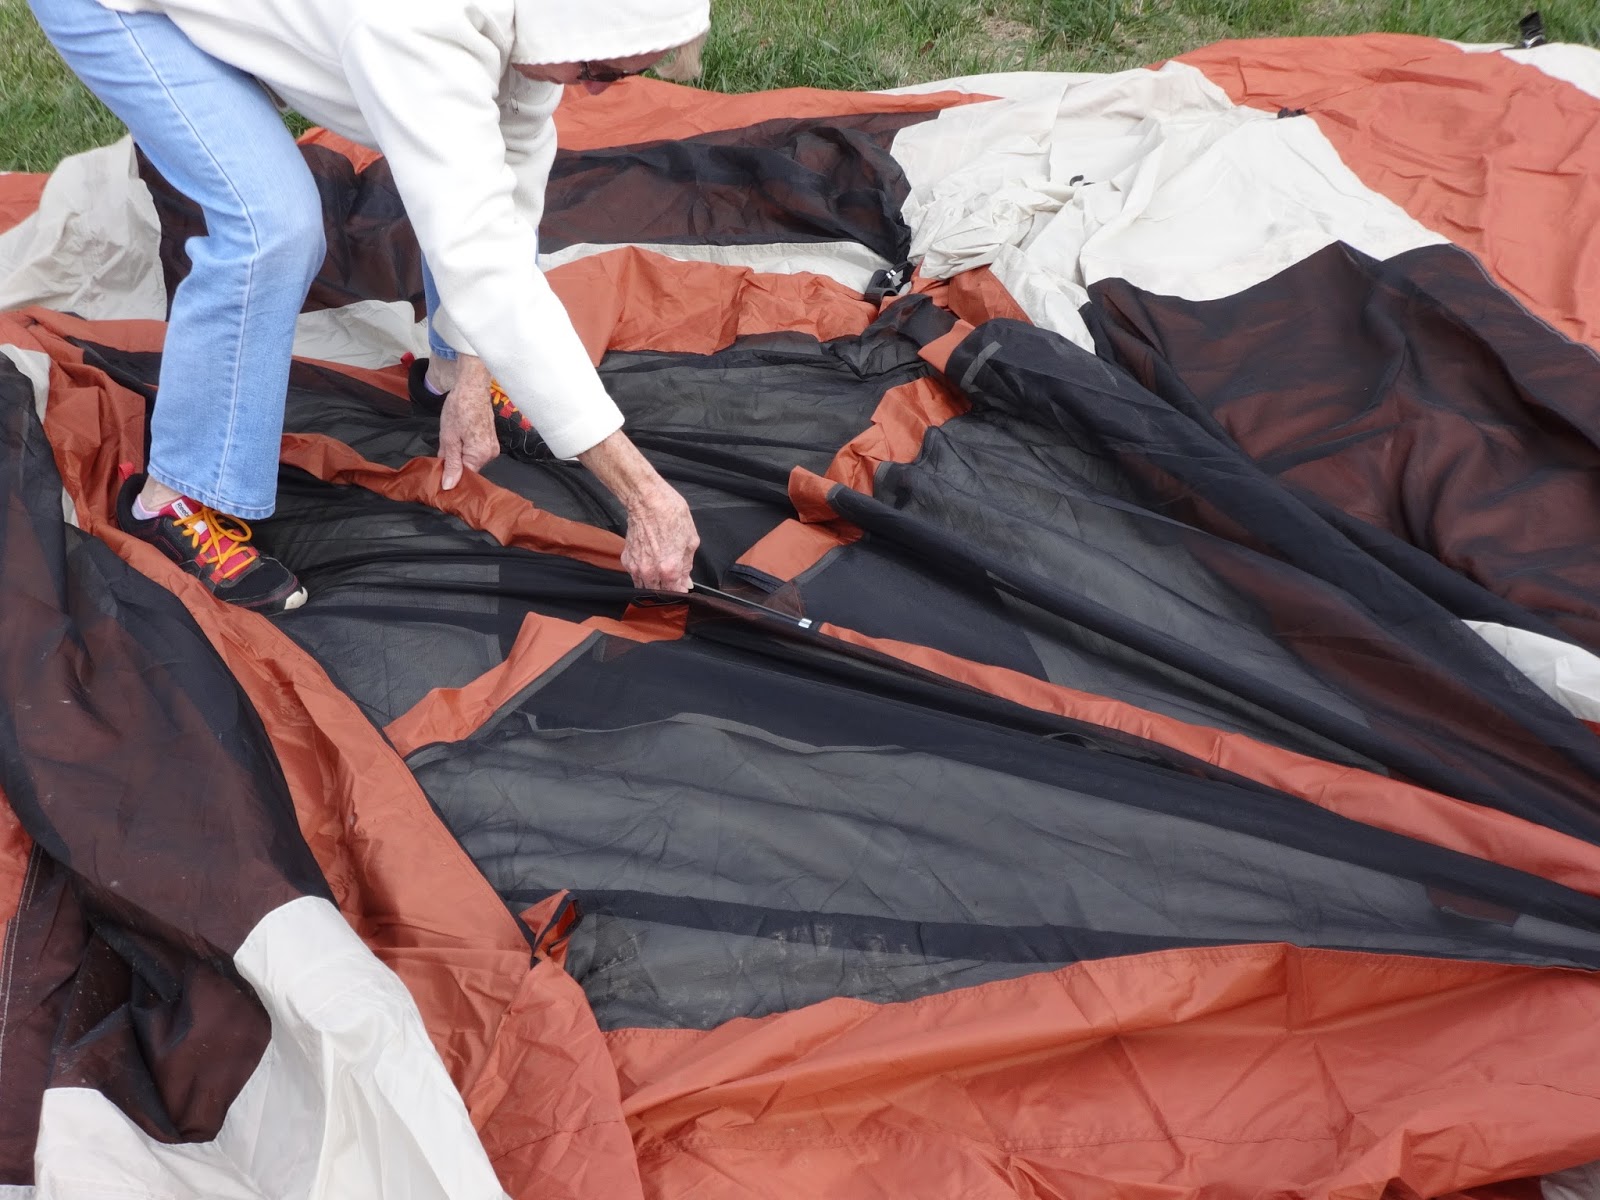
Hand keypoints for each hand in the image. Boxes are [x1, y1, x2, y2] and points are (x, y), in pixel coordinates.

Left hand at [438, 355, 498, 488]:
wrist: (472, 386)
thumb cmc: (459, 408)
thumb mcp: (449, 438)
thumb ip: (450, 464)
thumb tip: (448, 486)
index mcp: (481, 455)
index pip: (465, 477)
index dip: (450, 475)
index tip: (437, 474)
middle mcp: (491, 454)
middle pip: (469, 468)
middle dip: (453, 463)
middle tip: (440, 452)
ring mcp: (492, 447)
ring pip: (471, 459)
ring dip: (458, 455)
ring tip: (448, 440)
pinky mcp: (491, 440)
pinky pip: (475, 451)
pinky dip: (464, 448)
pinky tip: (457, 437)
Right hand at [577, 430, 698, 591]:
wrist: (647, 500)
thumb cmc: (671, 515)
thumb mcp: (690, 540)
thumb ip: (687, 565)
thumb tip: (686, 581)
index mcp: (670, 569)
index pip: (676, 593)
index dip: (682, 589)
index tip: (684, 584)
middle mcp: (650, 572)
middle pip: (660, 592)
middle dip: (668, 588)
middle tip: (673, 575)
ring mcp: (636, 567)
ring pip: (645, 586)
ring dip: (654, 583)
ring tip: (660, 569)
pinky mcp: (627, 560)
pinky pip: (635, 575)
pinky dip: (642, 572)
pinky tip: (649, 560)